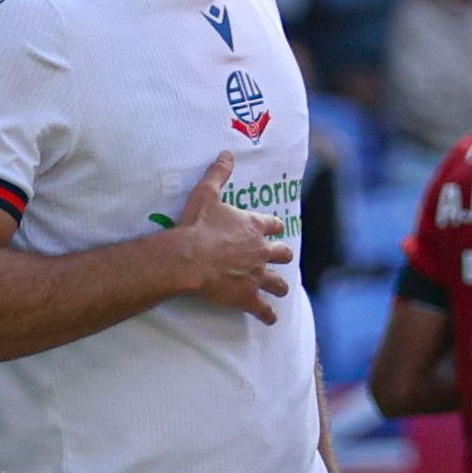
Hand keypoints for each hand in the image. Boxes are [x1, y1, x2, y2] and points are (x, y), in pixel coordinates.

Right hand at [165, 152, 291, 320]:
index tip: (276, 230)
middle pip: (282, 254)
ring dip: (280, 286)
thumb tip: (227, 153)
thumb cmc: (196, 226)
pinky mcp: (248, 296)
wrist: (188, 257)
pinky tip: (270, 319)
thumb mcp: (206, 194)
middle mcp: (261, 251)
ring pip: (279, 283)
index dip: (275, 228)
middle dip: (281, 256)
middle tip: (279, 258)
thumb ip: (219, 174)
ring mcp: (257, 275)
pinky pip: (264, 309)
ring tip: (280, 290)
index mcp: (254, 227)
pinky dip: (268, 315)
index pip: (274, 225)